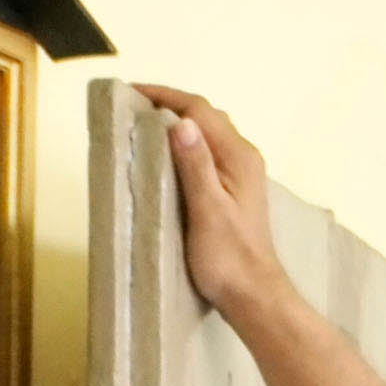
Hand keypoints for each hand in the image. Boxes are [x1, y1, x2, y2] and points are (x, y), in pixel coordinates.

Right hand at [132, 84, 299, 327]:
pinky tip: (167, 155)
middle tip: (132, 104)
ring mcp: (241, 173)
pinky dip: (185, 143)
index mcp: (238, 157)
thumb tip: (181, 124)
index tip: (131, 91)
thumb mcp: (207, 211)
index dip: (166, 96)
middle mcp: (243, 157)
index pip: (199, 111)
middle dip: (170, 103)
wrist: (253, 294)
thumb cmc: (228, 258)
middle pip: (206, 116)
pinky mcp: (233, 189)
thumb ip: (196, 166)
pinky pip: (207, 151)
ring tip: (143, 123)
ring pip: (208, 133)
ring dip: (178, 121)